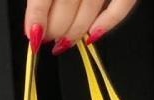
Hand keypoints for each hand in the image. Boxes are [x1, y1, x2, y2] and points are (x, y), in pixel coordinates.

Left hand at [24, 0, 138, 54]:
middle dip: (55, 28)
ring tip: (64, 40)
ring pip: (89, 11)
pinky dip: (106, 24)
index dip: (37, 17)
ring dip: (74, 32)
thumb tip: (37, 19)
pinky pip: (120, 8)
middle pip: (67, 5)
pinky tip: (92, 37)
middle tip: (49, 38)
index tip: (32, 35)